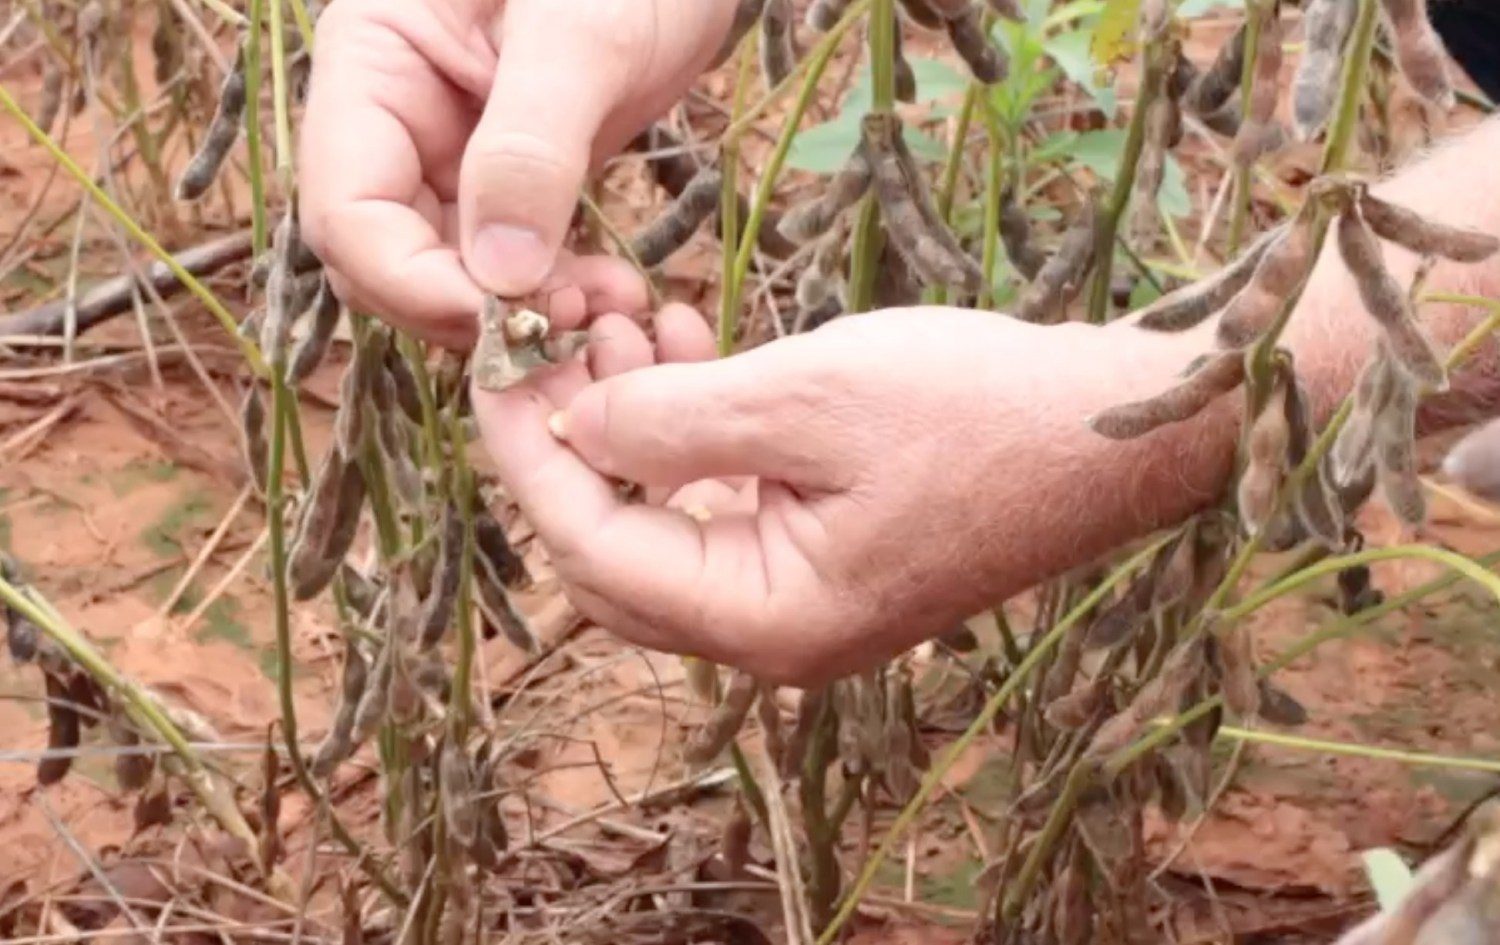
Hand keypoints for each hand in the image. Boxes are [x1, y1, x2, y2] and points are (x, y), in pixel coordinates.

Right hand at [296, 0, 736, 346]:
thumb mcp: (581, 35)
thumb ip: (530, 145)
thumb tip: (498, 276)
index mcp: (371, 62)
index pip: (346, 209)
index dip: (409, 281)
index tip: (500, 318)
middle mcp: (394, 119)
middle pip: (384, 259)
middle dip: (463, 308)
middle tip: (561, 325)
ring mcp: (452, 156)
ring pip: (448, 275)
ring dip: (516, 314)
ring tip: (604, 308)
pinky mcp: (514, 184)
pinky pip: (508, 266)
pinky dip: (550, 293)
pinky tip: (610, 295)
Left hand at [474, 308, 1237, 686]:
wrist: (1115, 428)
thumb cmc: (980, 411)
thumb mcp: (810, 397)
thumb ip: (675, 421)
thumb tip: (568, 427)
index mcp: (769, 619)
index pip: (597, 551)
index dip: (528, 456)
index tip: (493, 365)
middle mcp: (774, 632)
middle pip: (615, 551)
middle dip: (570, 440)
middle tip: (556, 337)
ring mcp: (800, 599)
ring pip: (660, 523)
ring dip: (627, 427)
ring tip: (624, 320)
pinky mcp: (823, 556)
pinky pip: (716, 505)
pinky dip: (686, 434)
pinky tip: (681, 346)